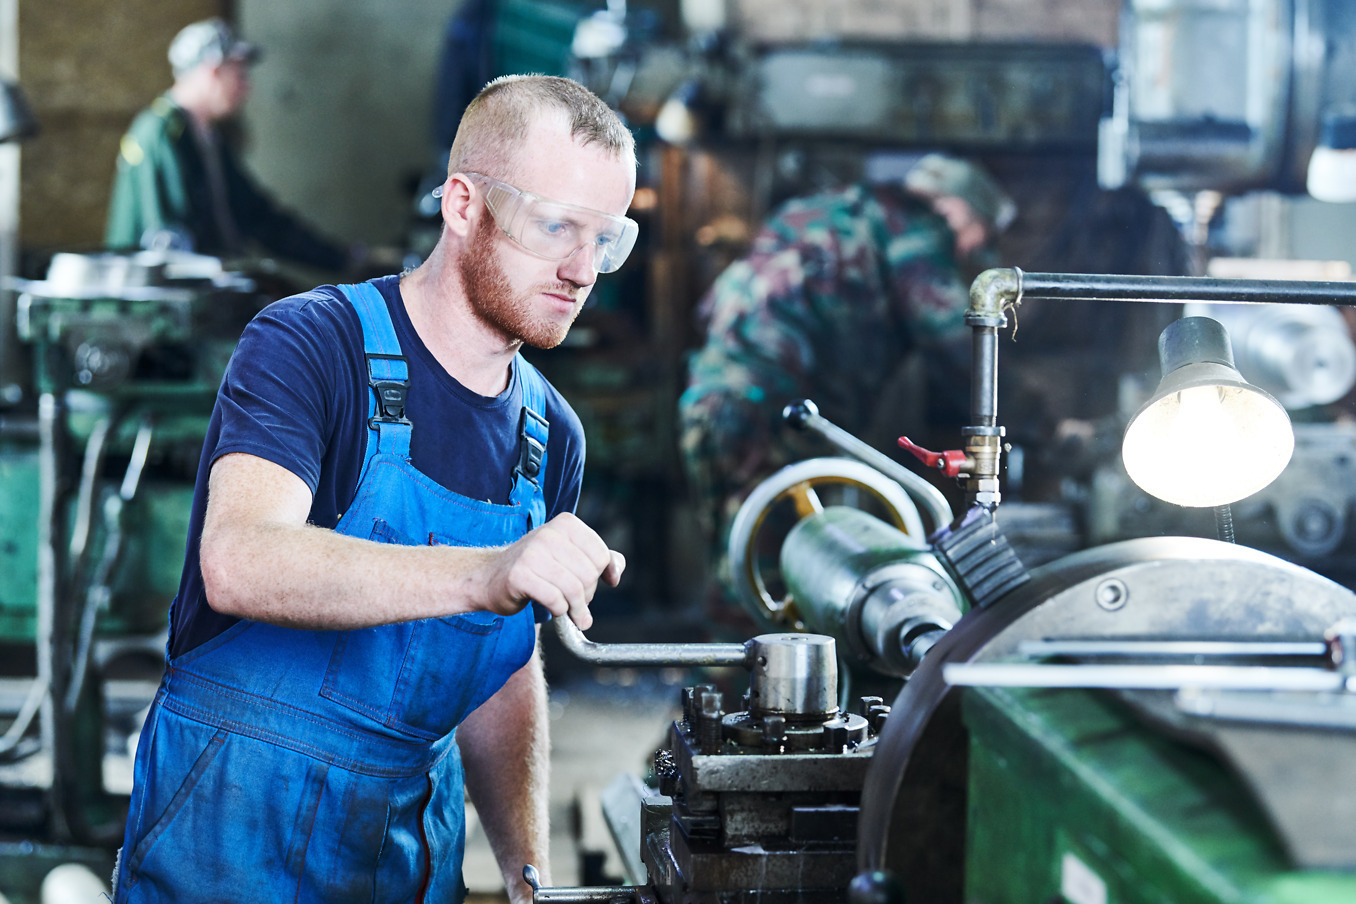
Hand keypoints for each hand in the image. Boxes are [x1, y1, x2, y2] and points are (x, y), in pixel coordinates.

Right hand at [486, 512, 624, 629]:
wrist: (491, 577)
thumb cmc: (535, 568)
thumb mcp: (569, 555)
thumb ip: (600, 559)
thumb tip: (615, 574)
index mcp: (566, 524)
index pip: (601, 556)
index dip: (599, 577)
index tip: (589, 585)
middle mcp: (549, 533)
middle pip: (589, 575)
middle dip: (586, 595)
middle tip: (576, 602)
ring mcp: (532, 553)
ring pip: (574, 590)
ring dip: (575, 608)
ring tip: (570, 613)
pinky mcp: (520, 575)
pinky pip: (555, 601)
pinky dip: (559, 611)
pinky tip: (554, 609)